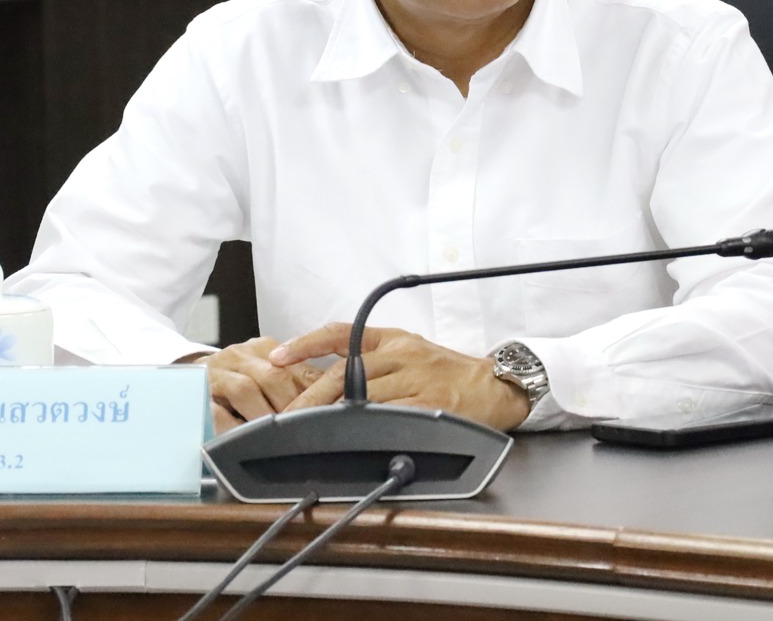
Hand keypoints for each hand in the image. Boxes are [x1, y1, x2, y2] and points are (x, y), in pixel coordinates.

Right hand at [186, 336, 333, 432]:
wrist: (185, 379)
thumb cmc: (236, 381)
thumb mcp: (267, 375)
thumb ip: (297, 384)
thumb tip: (338, 402)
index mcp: (265, 349)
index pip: (297, 367)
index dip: (317, 391)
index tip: (333, 413)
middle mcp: (241, 356)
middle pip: (274, 377)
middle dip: (294, 406)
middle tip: (310, 431)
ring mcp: (217, 373)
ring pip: (246, 390)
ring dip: (265, 417)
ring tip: (280, 439)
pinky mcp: (198, 394)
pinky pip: (217, 412)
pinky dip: (233, 428)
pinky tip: (246, 443)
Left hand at [269, 323, 531, 430]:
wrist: (496, 385)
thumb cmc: (448, 373)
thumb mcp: (409, 352)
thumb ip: (372, 360)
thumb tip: (325, 380)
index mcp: (393, 339)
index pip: (342, 333)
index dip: (306, 342)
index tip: (277, 355)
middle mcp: (402, 354)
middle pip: (345, 372)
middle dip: (310, 396)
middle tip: (286, 415)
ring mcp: (417, 379)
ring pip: (364, 396)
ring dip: (332, 416)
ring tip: (307, 432)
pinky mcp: (431, 405)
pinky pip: (391, 416)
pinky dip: (367, 428)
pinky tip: (350, 439)